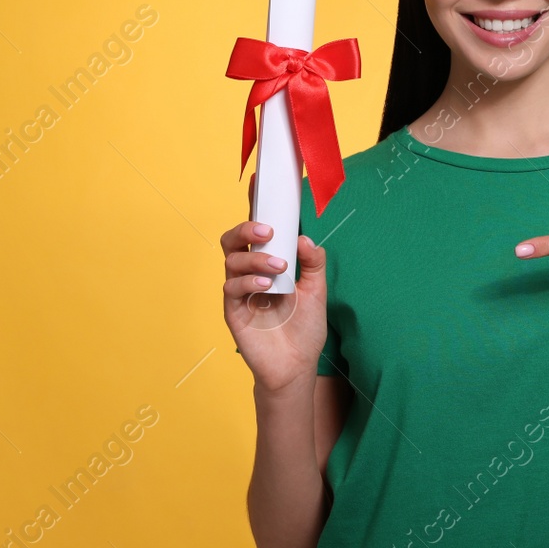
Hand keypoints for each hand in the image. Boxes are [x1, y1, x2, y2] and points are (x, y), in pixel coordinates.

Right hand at [220, 171, 328, 391]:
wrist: (296, 366)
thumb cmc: (304, 328)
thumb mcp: (317, 290)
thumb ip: (313, 262)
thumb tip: (303, 238)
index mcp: (269, 261)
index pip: (259, 230)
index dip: (256, 205)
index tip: (259, 181)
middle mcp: (250, 271)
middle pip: (234, 238)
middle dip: (247, 228)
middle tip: (268, 232)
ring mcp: (239, 290)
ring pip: (232, 259)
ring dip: (255, 258)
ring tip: (278, 268)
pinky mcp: (232, 310)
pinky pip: (231, 287)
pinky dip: (248, 281)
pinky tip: (266, 287)